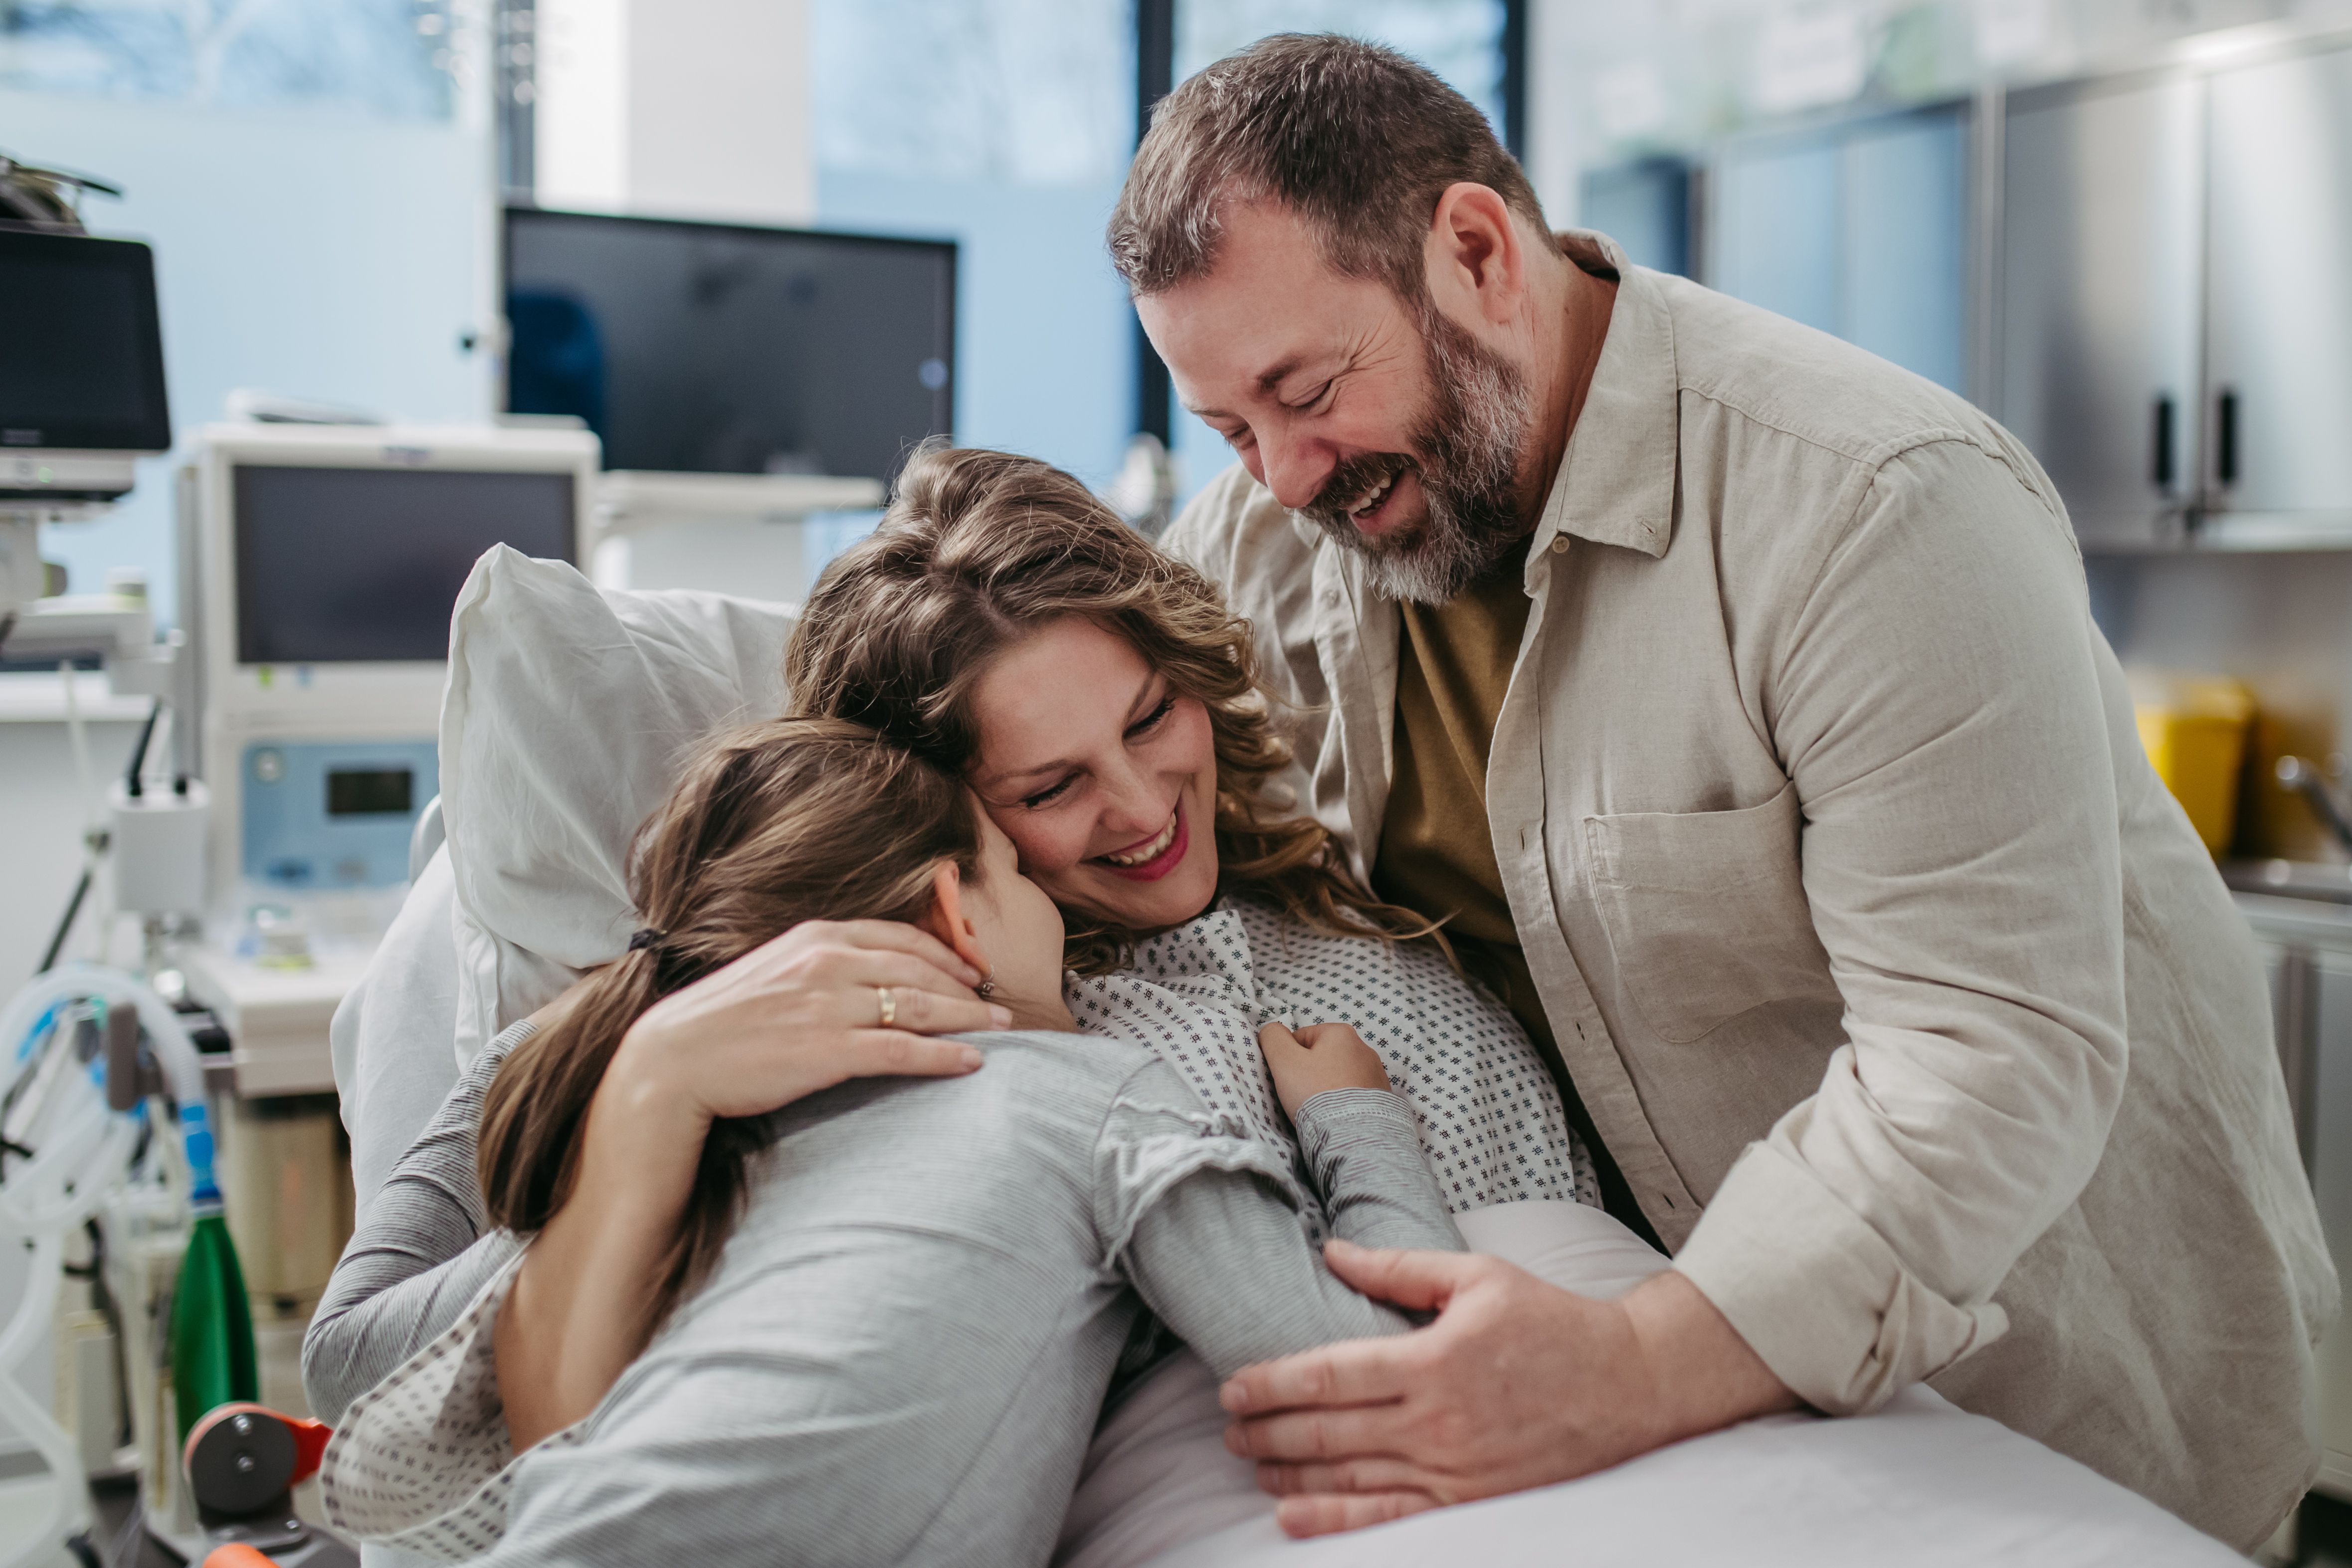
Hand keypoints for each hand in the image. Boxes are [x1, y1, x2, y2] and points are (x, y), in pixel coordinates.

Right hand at [605, 918, 1010, 1135]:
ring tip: (1003, 1032)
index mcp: (817, 936)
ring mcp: (829, 1006)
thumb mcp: (775, 970)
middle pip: (921, 970)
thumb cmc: (722, 1022)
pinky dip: (944, 1055)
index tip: (973, 972)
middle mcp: (828, 962)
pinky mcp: (827, 1050)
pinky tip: (971, 1063)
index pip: (902, 937)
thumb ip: (822, 965)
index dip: (947, 954)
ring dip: (969, 1020)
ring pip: (921, 1006)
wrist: (671, 1061)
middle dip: (968, 989)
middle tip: (1001, 1007)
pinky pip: (903, 1049)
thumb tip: (867, 974)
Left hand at [1220, 1240, 1797, 1536]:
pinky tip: (1293, 1517)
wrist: (1628, 1383)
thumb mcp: (1477, 1276)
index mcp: (1433, 1359)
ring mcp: (1452, 1467)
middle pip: (1328, 1431)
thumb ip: (1398, 1267)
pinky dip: (1336, 1519)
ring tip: (1250, 1462)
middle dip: (1268, 1430)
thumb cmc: (1551, 1321)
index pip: (1330, 1375)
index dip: (1273, 1383)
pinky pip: (1390, 1516)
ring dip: (1290, 1473)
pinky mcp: (1470, 1499)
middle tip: (1227, 1426)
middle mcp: (1436, 1420)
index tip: (1233, 1385)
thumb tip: (1331, 1250)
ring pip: (1349, 1478)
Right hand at [1257, 1021, 1392, 1119]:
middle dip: (1308, 1075)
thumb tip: (1271, 1030)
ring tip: (1320, 1109)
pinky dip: (1343, 1102)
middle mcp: (1364, 1048)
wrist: (1354, 1135)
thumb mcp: (1284, 1061)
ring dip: (1326, 1089)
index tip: (1290, 1080)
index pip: (1301, 1039)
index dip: (1288, 1060)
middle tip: (1303, 1096)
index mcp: (1341, 1033)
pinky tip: (1337, 1115)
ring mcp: (1376, 1074)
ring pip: (1337, 1077)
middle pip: (1320, 1058)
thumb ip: (1273, 1038)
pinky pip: (1353, 1095)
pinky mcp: (1382, 1097)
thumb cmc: (1315, 1092)